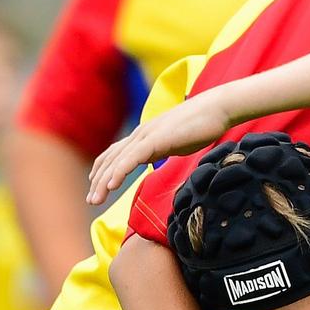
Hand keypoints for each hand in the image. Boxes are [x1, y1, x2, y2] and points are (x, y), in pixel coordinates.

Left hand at [86, 94, 231, 204]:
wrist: (217, 108)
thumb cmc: (202, 124)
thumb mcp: (175, 141)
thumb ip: (161, 149)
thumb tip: (154, 158)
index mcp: (145, 134)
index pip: (116, 153)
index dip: (103, 170)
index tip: (97, 186)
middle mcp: (141, 134)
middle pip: (112, 159)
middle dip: (98, 181)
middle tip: (92, 200)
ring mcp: (147, 135)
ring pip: (118, 161)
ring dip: (103, 181)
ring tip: (95, 199)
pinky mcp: (157, 139)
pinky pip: (133, 158)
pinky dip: (120, 172)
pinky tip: (112, 186)